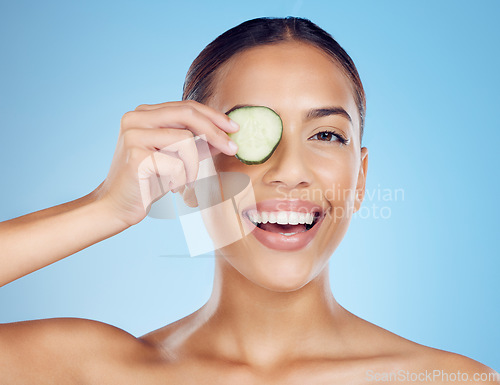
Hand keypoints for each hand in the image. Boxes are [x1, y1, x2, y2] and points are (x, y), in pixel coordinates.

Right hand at [94, 100, 238, 226]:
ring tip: (186, 181)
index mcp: (144, 113)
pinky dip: (182, 178)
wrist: (117, 206)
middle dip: (215, 131)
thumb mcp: (176, 157)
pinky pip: (177, 164)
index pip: (186, 106)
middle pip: (187, 114)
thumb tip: (226, 135)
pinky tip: (172, 187)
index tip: (234, 129)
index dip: (213, 116)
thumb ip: (197, 143)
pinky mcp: (136, 156)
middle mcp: (136, 118)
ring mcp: (133, 135)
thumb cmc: (148, 181)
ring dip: (194, 165)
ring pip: (185, 140)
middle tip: (232, 148)